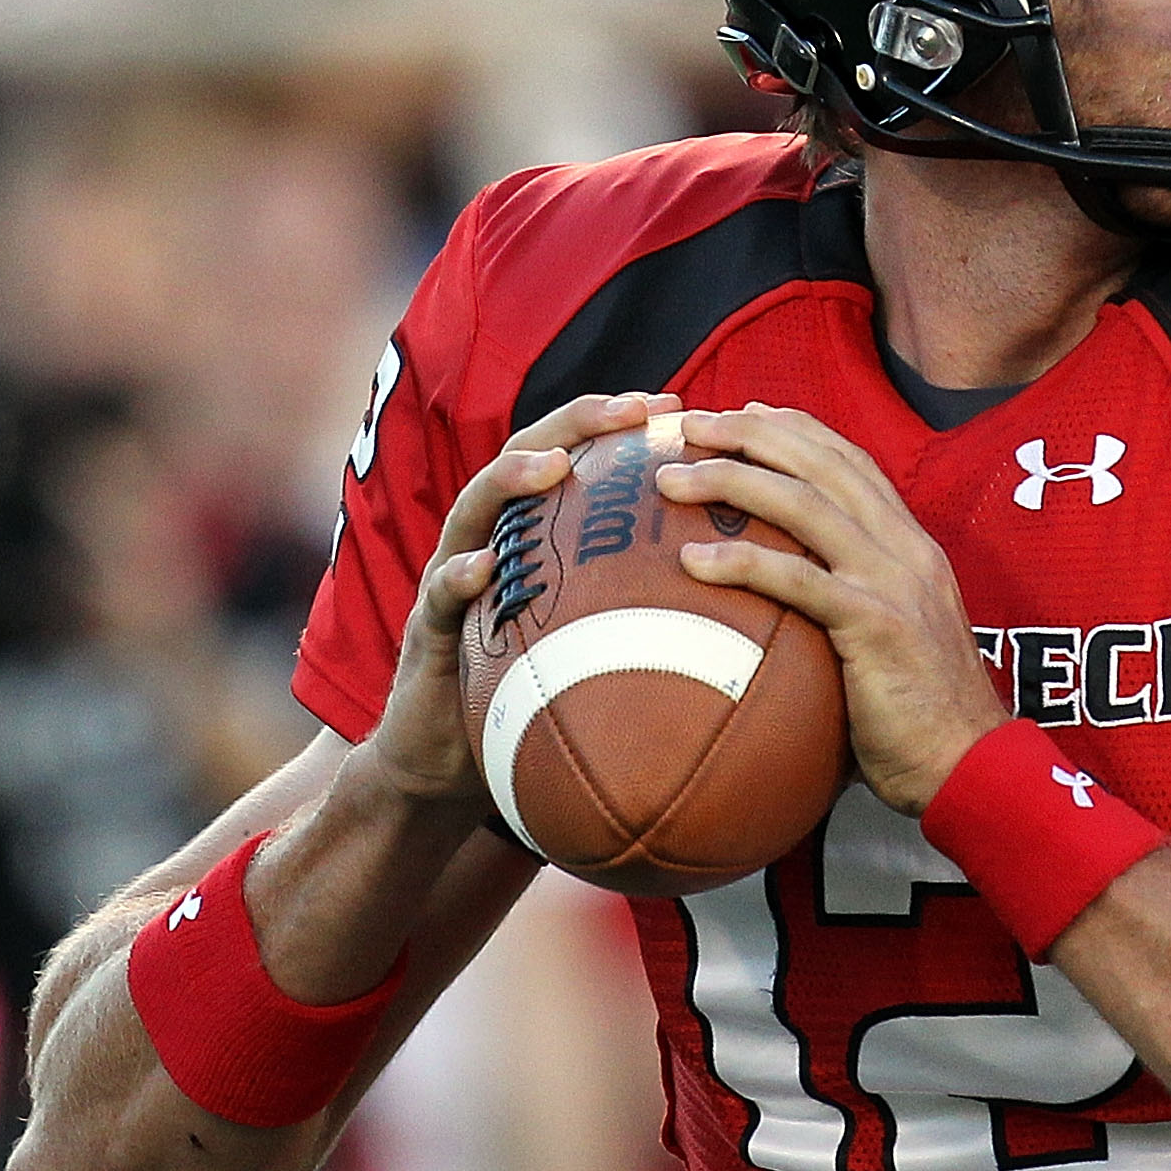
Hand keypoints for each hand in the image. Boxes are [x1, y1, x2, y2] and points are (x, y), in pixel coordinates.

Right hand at [355, 391, 684, 819]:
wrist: (450, 763)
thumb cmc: (536, 701)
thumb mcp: (598, 648)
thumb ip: (649, 616)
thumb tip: (744, 608)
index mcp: (534, 535)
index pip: (576, 458)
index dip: (619, 427)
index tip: (673, 407)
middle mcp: (491, 539)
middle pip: (526, 456)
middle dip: (575, 424)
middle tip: (630, 410)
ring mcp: (452, 576)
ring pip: (473, 508)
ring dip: (509, 479)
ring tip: (550, 466)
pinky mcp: (427, 629)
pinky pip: (439, 596)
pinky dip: (459, 577)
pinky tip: (483, 568)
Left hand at [659, 404, 1008, 813]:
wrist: (970, 763)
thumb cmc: (919, 715)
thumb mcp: (889, 637)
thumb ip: (850, 602)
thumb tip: (787, 600)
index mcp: (911, 545)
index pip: (850, 461)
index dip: (793, 429)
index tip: (741, 411)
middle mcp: (906, 550)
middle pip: (822, 464)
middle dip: (751, 433)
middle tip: (690, 424)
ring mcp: (894, 584)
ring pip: (806, 505)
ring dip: (731, 481)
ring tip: (672, 479)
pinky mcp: (877, 627)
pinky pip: (799, 581)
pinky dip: (742, 564)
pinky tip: (691, 561)